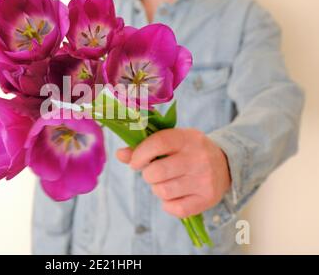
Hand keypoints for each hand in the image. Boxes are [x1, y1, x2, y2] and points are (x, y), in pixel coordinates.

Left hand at [116, 128, 230, 217]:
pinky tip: (175, 195)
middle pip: (156, 172)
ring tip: (165, 183)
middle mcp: (198, 158)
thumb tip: (120, 154)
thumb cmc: (188, 151)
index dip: (140, 154)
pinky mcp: (207, 199)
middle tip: (153, 174)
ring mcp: (204, 180)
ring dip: (157, 189)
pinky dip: (168, 204)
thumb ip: (145, 146)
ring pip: (163, 191)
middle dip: (147, 175)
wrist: (226, 163)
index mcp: (187, 138)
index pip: (158, 143)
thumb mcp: (172, 141)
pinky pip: (175, 208)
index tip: (136, 162)